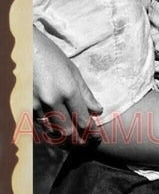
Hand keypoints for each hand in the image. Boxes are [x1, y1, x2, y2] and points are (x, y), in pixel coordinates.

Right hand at [34, 28, 102, 145]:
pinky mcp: (26, 106)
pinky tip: (58, 135)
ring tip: (74, 143)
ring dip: (64, 140)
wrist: (25, 50)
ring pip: (53, 132)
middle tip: (87, 143)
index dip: (91, 131)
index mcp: (68, 89)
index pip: (83, 119)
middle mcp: (53, 100)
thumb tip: (97, 110)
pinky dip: (50, 133)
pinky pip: (40, 126)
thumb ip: (86, 93)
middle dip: (79, 140)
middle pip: (68, 130)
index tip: (97, 136)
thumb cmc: (52, 56)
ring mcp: (37, 105)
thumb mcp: (73, 71)